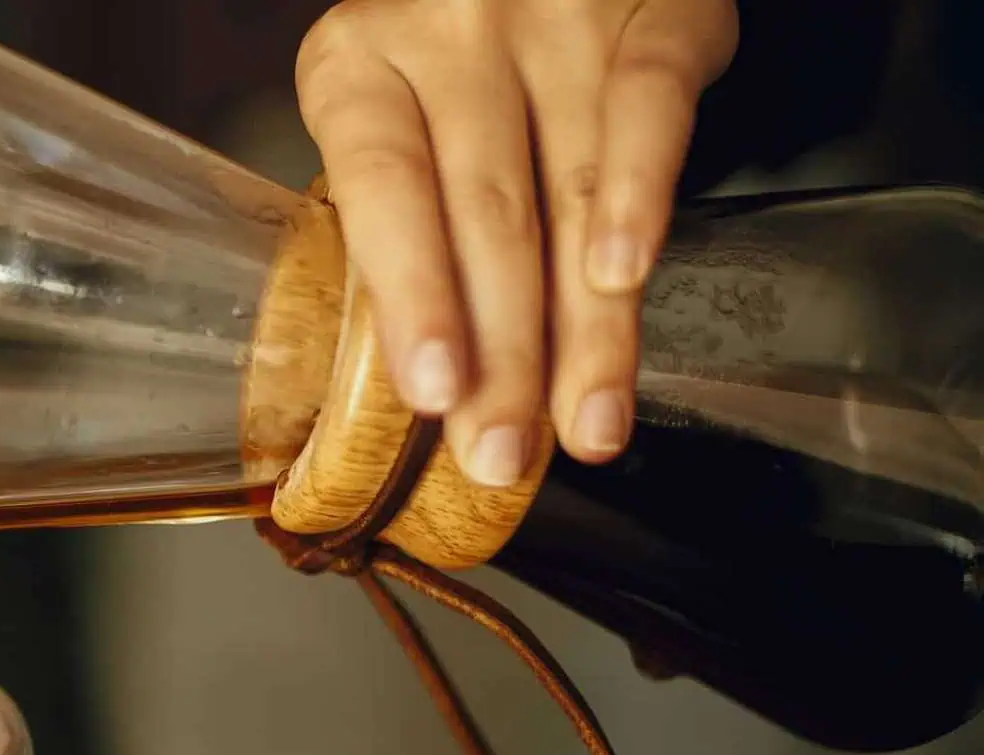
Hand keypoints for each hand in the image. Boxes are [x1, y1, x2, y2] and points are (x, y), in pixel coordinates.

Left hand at [289, 0, 736, 494]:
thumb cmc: (447, 61)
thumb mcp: (390, 122)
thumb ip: (402, 223)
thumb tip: (438, 393)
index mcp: (356, 66)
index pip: (382, 189)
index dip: (414, 295)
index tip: (435, 390)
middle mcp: (448, 31)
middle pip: (482, 212)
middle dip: (502, 354)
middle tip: (505, 454)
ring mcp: (554, 16)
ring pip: (570, 187)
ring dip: (584, 326)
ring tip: (586, 423)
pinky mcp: (654, 11)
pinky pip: (650, 108)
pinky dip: (641, 197)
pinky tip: (628, 279)